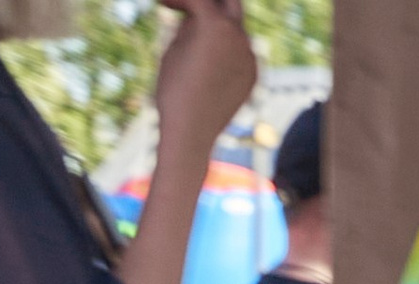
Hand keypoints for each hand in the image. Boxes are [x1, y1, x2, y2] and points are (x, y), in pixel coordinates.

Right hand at [157, 0, 257, 140]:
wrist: (189, 135)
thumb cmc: (173, 93)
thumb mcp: (172, 51)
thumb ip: (187, 26)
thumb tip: (195, 16)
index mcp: (214, 24)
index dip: (179, 0)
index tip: (165, 5)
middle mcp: (238, 34)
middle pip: (229, 1)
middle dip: (210, 2)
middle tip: (194, 8)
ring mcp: (249, 54)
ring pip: (235, 29)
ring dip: (219, 29)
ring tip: (199, 45)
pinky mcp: (253, 73)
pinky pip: (241, 53)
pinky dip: (228, 52)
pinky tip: (211, 67)